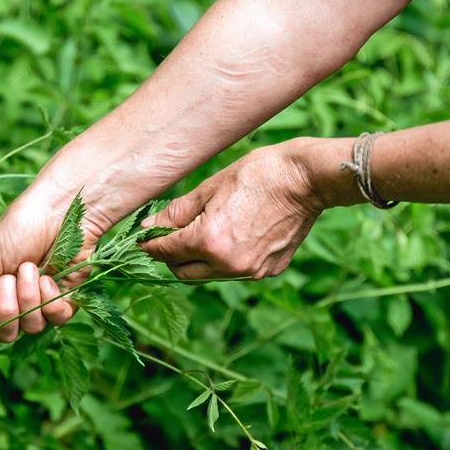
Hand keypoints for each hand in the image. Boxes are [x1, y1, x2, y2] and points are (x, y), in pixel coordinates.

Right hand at [0, 190, 106, 341]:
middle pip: (3, 334)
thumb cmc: (19, 227)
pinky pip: (56, 319)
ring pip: (30, 327)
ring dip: (28, 296)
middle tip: (8, 277)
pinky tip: (49, 277)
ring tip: (30, 267)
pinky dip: (51, 299)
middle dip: (5, 308)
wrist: (58, 211)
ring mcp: (40, 304)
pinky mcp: (65, 300)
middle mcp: (13, 303)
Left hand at [140, 138, 347, 279]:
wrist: (306, 179)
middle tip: (170, 237)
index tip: (143, 239)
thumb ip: (177, 213)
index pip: (166, 251)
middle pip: (184, 272)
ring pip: (209, 275)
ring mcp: (250, 271)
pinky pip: (235, 270)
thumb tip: (149, 226)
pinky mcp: (268, 270)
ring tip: (201, 234)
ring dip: (198, 260)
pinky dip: (226, 259)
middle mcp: (228, 264)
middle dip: (172, 257)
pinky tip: (232, 236)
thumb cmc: (258, 175)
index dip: (150, 245)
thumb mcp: (210, 188)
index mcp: (208, 241)